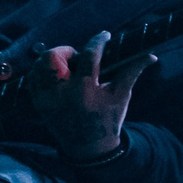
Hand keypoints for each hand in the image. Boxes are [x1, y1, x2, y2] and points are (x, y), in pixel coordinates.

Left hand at [29, 31, 153, 162]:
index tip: (104, 36)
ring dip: (52, 61)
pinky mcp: (38, 104)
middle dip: (65, 51)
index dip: (98, 41)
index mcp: (85, 90)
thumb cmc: (108, 119)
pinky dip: (41, 72)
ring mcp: (47, 99)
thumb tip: (150, 55)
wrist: (89, 147)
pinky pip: (32, 79)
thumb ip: (132, 72)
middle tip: (77, 56)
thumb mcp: (122, 96)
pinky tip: (55, 75)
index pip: (89, 56)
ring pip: (38, 66)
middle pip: (52, 58)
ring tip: (66, 66)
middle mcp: (62, 93)